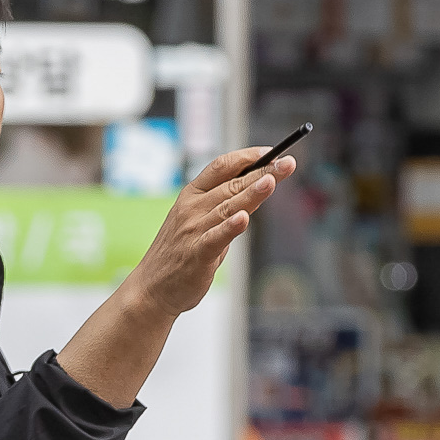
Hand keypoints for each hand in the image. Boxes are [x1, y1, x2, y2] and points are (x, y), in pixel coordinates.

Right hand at [125, 145, 293, 319]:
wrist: (152, 288)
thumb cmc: (179, 253)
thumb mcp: (198, 220)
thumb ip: (223, 206)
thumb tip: (255, 189)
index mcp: (191, 194)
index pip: (221, 167)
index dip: (248, 157)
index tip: (273, 152)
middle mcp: (192, 208)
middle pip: (232, 184)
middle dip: (262, 172)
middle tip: (286, 163)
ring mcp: (193, 230)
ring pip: (228, 207)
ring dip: (252, 193)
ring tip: (271, 181)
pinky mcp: (197, 253)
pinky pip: (216, 237)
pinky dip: (230, 227)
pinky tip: (243, 218)